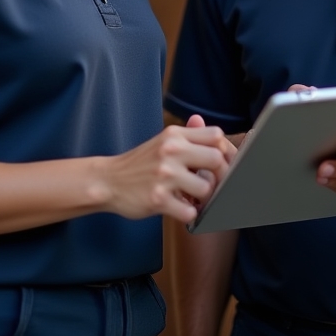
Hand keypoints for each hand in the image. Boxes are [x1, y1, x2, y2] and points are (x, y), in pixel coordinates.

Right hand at [104, 123, 232, 224]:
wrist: (107, 181)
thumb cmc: (139, 164)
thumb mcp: (161, 142)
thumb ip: (185, 134)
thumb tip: (201, 120)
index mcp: (174, 135)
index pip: (216, 135)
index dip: (227, 151)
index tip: (224, 165)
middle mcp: (171, 150)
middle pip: (216, 160)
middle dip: (220, 176)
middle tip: (213, 185)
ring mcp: (164, 174)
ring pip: (206, 188)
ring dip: (204, 198)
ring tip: (193, 198)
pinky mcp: (158, 198)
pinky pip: (190, 212)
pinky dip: (189, 214)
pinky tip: (181, 209)